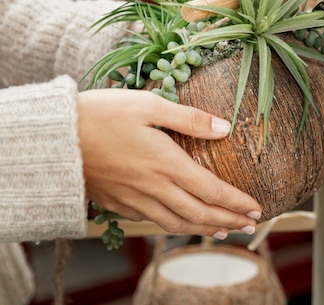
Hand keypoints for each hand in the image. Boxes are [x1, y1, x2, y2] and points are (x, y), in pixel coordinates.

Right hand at [77, 88, 261, 238]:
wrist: (54, 138)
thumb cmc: (102, 115)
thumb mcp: (149, 105)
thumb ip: (190, 118)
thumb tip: (225, 127)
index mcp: (166, 164)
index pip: (212, 191)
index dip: (237, 202)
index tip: (257, 208)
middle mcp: (153, 188)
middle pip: (200, 213)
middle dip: (229, 220)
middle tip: (249, 225)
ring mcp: (134, 199)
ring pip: (177, 223)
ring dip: (204, 228)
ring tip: (223, 230)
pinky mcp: (118, 203)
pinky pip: (152, 221)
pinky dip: (175, 225)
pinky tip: (181, 222)